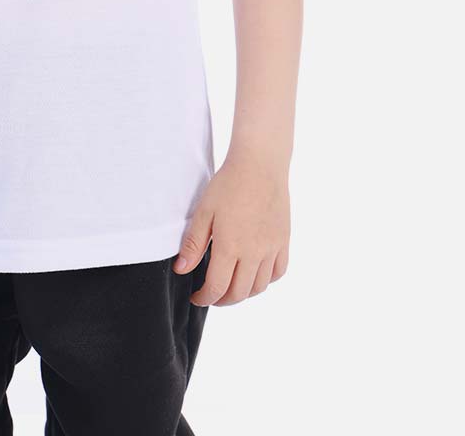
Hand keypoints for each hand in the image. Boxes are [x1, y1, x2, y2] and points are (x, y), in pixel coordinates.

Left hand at [173, 152, 290, 306]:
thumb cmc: (228, 184)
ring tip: (231, 286)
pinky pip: (279, 272)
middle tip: (211, 295)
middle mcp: (254, 253)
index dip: (204, 298)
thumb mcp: (204, 212)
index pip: (217, 288)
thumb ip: (193, 244)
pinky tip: (255, 274)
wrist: (259, 165)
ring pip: (260, 287)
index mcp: (230, 247)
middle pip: (239, 293)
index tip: (196, 297)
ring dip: (244, 293)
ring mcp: (272, 248)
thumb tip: (181, 270)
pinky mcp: (284, 240)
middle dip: (222, 300)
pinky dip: (266, 280)